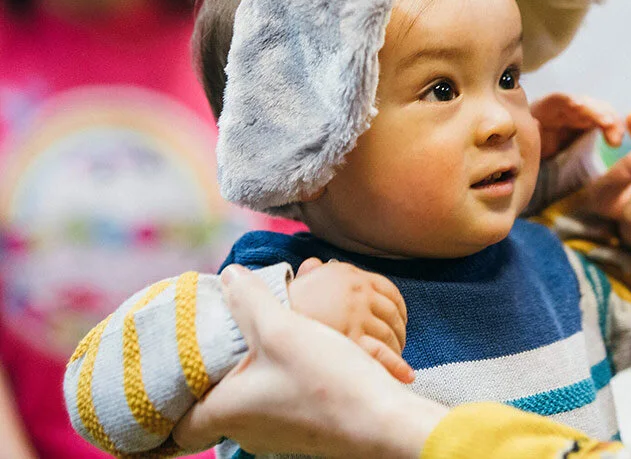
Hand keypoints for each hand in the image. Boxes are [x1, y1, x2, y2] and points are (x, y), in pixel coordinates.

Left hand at [173, 265, 445, 457]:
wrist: (383, 421)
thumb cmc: (327, 381)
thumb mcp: (283, 329)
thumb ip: (250, 300)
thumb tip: (227, 276)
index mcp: (227, 412)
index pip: (176, 428)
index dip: (166, 404)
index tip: (166, 376)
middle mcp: (247, 431)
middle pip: (212, 409)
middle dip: (210, 378)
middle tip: (211, 342)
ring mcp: (278, 435)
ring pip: (245, 405)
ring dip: (246, 377)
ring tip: (253, 342)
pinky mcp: (305, 430)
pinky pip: (275, 405)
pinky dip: (274, 383)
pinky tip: (293, 358)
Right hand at [290, 258, 413, 382]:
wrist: (263, 323)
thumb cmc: (282, 305)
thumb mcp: (300, 281)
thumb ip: (312, 272)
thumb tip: (314, 263)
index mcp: (350, 276)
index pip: (390, 292)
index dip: (399, 309)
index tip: (400, 322)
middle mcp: (357, 292)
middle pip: (393, 315)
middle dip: (400, 332)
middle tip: (399, 345)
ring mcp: (355, 315)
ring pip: (389, 335)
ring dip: (397, 350)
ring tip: (396, 362)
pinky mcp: (350, 340)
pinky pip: (381, 353)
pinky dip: (396, 366)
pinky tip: (404, 375)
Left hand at [532, 93, 624, 158]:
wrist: (532, 154)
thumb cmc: (527, 145)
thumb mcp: (526, 141)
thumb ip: (531, 132)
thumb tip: (536, 122)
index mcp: (545, 108)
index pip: (557, 99)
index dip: (567, 100)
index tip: (578, 105)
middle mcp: (565, 107)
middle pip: (584, 103)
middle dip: (596, 111)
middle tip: (608, 124)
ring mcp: (580, 114)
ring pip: (599, 110)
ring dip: (609, 120)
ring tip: (615, 138)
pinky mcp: (590, 124)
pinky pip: (605, 122)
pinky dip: (613, 128)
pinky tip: (616, 139)